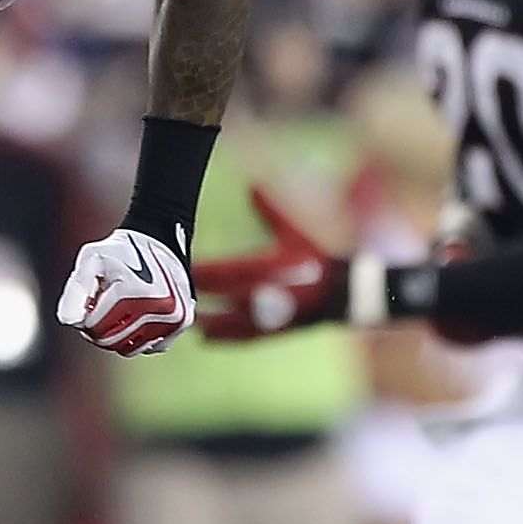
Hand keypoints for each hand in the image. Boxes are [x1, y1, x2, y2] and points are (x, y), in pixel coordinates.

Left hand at [58, 229, 194, 354]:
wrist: (160, 240)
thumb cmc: (120, 251)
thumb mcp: (91, 259)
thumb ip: (76, 289)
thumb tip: (68, 322)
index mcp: (136, 291)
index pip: (94, 326)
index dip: (83, 318)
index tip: (87, 302)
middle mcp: (161, 307)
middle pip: (111, 341)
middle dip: (97, 330)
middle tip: (97, 310)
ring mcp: (175, 317)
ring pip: (129, 348)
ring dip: (116, 335)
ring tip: (115, 311)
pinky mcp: (183, 323)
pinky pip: (150, 346)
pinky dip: (139, 336)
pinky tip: (136, 314)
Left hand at [193, 188, 347, 341]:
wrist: (349, 291)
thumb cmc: (321, 257)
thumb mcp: (297, 231)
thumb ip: (271, 210)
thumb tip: (251, 184)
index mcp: (271, 268)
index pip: (227, 269)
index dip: (203, 270)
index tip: (181, 266)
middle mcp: (268, 294)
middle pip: (224, 295)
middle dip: (199, 293)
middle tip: (172, 293)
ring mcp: (273, 317)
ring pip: (231, 322)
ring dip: (207, 321)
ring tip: (185, 319)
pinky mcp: (277, 331)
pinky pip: (245, 338)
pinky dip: (225, 339)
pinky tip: (207, 339)